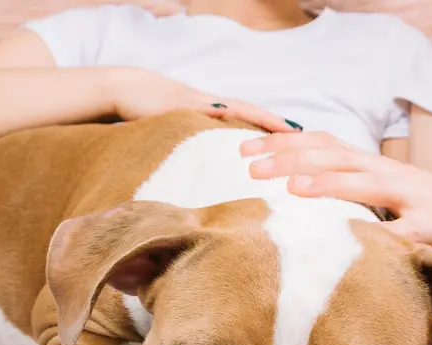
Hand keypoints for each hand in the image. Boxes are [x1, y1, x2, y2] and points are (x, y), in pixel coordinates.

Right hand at [108, 68, 299, 134]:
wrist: (128, 90)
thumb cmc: (154, 113)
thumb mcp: (183, 131)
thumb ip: (200, 143)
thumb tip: (214, 168)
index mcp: (215, 113)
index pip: (251, 118)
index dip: (274, 128)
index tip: (298, 138)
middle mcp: (214, 106)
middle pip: (252, 112)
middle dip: (276, 124)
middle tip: (303, 135)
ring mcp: (201, 103)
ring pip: (239, 109)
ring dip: (261, 118)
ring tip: (286, 131)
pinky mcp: (185, 104)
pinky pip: (211, 111)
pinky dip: (227, 115)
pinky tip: (243, 122)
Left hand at [241, 132, 431, 275]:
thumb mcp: (399, 207)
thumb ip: (363, 207)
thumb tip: (315, 219)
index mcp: (381, 172)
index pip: (326, 148)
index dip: (285, 146)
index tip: (245, 152)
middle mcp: (395, 177)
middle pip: (336, 156)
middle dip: (290, 156)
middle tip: (247, 163)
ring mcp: (418, 200)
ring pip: (366, 183)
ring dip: (326, 181)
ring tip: (288, 184)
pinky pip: (404, 232)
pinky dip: (377, 236)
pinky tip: (351, 241)